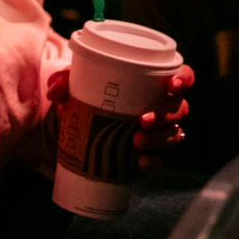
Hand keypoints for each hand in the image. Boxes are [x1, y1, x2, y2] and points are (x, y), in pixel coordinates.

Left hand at [46, 64, 194, 169]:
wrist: (80, 129)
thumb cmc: (88, 97)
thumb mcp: (75, 86)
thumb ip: (64, 81)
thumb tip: (55, 90)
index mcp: (154, 84)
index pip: (182, 77)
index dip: (184, 78)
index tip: (171, 84)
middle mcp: (163, 108)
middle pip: (180, 109)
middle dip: (167, 114)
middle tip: (143, 119)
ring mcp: (159, 133)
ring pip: (173, 135)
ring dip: (159, 139)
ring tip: (136, 141)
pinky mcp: (149, 154)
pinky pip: (158, 159)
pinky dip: (151, 161)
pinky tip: (139, 162)